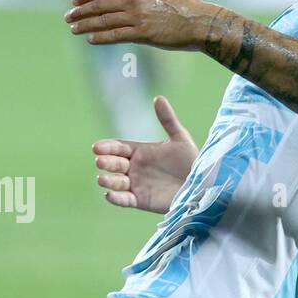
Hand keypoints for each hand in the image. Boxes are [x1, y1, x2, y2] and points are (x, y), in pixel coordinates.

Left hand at [66, 0, 211, 49]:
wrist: (202, 22)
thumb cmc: (187, 4)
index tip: (74, 0)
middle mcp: (135, 0)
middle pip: (100, 5)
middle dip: (81, 11)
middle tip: (67, 16)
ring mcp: (138, 17)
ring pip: (104, 21)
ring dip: (85, 25)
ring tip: (73, 29)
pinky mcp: (143, 34)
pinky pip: (116, 35)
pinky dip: (100, 37)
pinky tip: (90, 39)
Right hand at [93, 96, 198, 212]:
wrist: (201, 185)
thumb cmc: (191, 160)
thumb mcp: (180, 138)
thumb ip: (167, 120)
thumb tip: (158, 97)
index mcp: (140, 151)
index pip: (118, 147)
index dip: (107, 147)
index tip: (97, 147)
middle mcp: (134, 167)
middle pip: (114, 164)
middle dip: (106, 163)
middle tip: (100, 161)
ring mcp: (136, 184)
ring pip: (116, 182)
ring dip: (107, 181)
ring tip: (102, 179)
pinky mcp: (140, 200)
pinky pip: (124, 200)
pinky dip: (115, 198)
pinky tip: (109, 194)